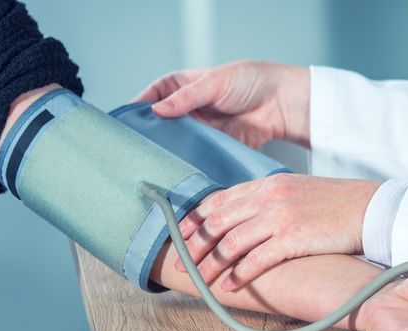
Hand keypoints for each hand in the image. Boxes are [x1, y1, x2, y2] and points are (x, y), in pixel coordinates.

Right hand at [133, 61, 310, 147]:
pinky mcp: (214, 147)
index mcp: (182, 87)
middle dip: (151, 136)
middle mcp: (188, 110)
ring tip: (154, 163)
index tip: (125, 124)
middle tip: (136, 149)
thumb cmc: (250, 81)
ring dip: (169, 152)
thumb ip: (186, 98)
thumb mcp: (214, 83)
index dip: (138, 109)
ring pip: (177, 143)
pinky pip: (197, 156)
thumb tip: (157, 110)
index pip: (152, 97)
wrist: (281, 102)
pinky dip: (189, 162)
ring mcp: (200, 130)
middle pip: (161, 124)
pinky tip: (180, 170)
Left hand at [178, 174, 379, 289]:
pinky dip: (238, 275)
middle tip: (182, 262)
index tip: (181, 234)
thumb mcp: (295, 189)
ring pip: (231, 243)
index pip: (219, 200)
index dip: (196, 219)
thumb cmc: (333, 202)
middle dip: (195, 245)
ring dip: (211, 264)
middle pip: (218, 222)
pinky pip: (256, 259)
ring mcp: (280, 217)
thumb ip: (268, 198)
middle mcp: (268, 197)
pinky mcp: (293, 238)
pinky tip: (229, 285)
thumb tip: (243, 215)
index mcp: (267, 184)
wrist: (367, 207)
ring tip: (200, 280)